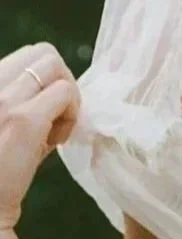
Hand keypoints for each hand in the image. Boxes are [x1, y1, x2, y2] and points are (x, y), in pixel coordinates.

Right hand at [0, 43, 80, 231]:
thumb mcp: (7, 128)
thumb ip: (26, 108)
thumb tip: (59, 101)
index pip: (27, 57)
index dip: (47, 83)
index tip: (47, 114)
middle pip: (44, 52)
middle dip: (62, 82)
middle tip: (61, 119)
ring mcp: (5, 98)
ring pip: (54, 64)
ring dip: (68, 95)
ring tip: (59, 130)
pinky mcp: (24, 119)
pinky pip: (65, 93)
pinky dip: (72, 113)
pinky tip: (61, 140)